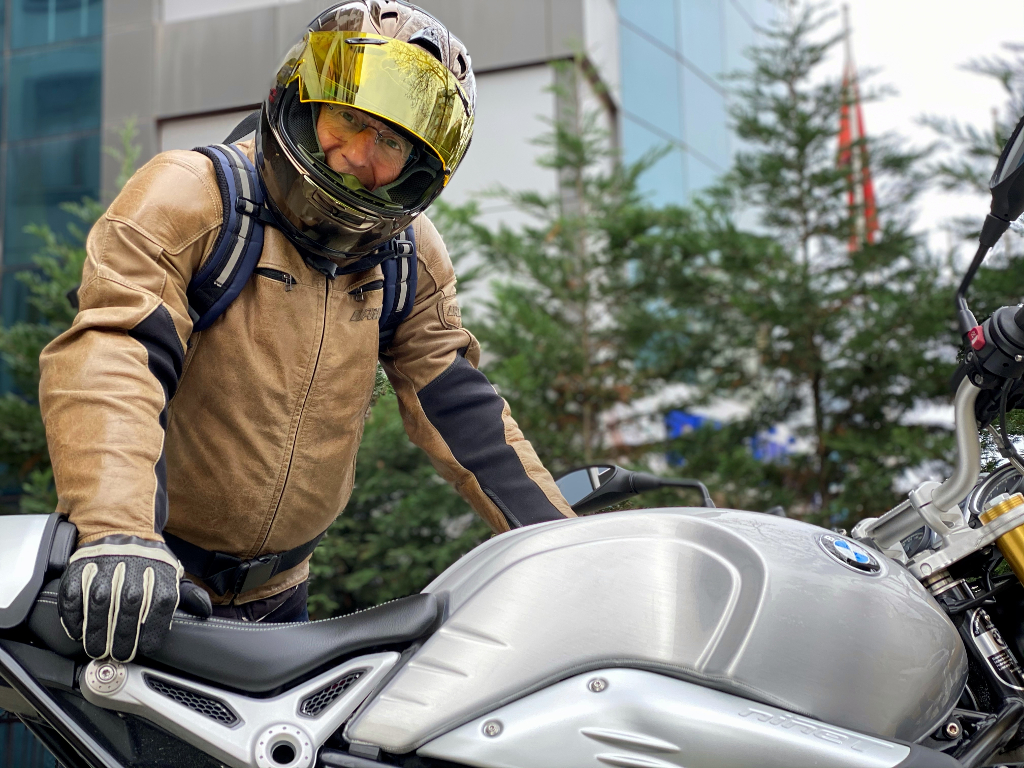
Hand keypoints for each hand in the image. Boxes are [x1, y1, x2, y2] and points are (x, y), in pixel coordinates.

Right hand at [58, 535, 207, 661]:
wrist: (122, 530)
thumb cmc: (148, 561)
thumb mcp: (172, 574)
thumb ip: (188, 595)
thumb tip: (204, 610)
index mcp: (159, 576)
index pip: (158, 613)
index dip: (149, 637)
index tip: (143, 649)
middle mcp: (133, 574)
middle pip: (126, 614)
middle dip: (121, 641)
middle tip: (117, 655)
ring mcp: (105, 571)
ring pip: (99, 608)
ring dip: (96, 634)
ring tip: (98, 649)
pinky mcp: (81, 570)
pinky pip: (74, 599)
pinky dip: (75, 619)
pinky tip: (79, 631)